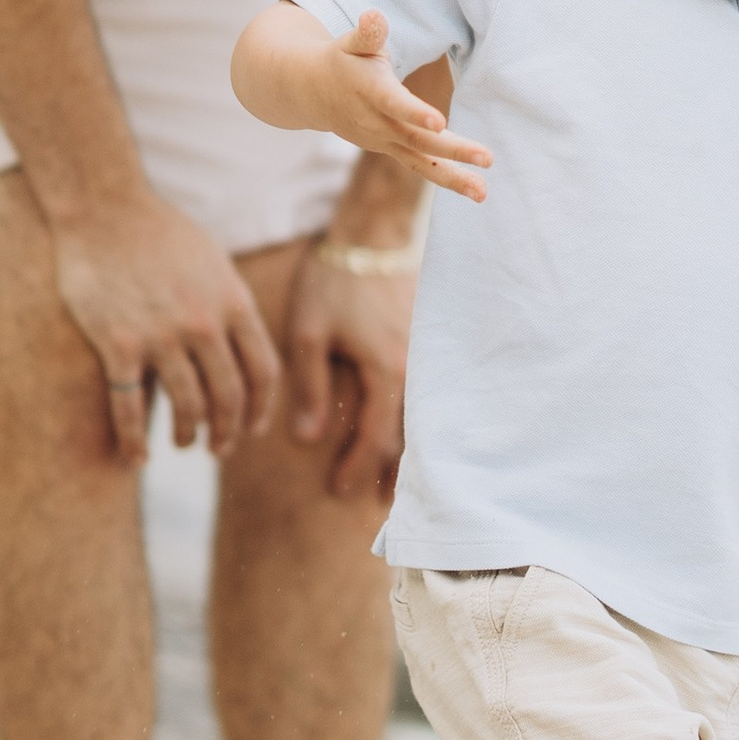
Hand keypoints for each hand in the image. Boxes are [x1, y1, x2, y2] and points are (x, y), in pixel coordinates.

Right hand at [52, 189, 281, 466]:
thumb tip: (242, 345)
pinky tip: (137, 458)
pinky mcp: (119, 344)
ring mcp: (162, 337)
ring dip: (190, 435)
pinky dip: (135, 440)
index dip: (262, 409)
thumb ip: (230, 304)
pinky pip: (131, 407)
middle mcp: (205, 325)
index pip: (264, 372)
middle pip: (230, 397)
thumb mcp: (213, 262)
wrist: (105, 208)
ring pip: (187, 407)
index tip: (254, 428)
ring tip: (186, 444)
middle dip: (229, 431)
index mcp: (234, 303)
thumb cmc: (159, 233)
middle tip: (222, 448)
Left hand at [281, 242, 415, 502]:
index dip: (359, 467)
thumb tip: (307, 437)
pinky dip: (422, 425)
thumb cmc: (335, 281)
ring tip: (400, 486)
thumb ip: (310, 386)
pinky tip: (416, 437)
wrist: (373, 234)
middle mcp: (417, 369)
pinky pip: (430, 397)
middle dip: (392, 474)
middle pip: (411, 437)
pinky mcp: (431, 343)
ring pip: (426, 420)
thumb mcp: (309, 332)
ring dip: (412, 455)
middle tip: (377, 506)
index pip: (377, 437)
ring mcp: (429, 356)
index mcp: (386, 369)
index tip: (338, 490)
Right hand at [311, 12, 491, 199]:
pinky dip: (448, 179)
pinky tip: (476, 189)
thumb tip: (374, 16)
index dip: (414, 112)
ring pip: (421, 162)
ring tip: (483, 193)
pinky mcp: (392, 149)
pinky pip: (421, 167)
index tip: (439, 122)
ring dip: (454, 178)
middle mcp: (378, 122)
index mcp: (370, 90)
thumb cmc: (342, 59)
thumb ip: (367, 33)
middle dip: (453, 150)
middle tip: (486, 157)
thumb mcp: (350, 42)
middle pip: (417, 139)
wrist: (312, 93)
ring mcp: (384, 140)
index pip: (393, 103)